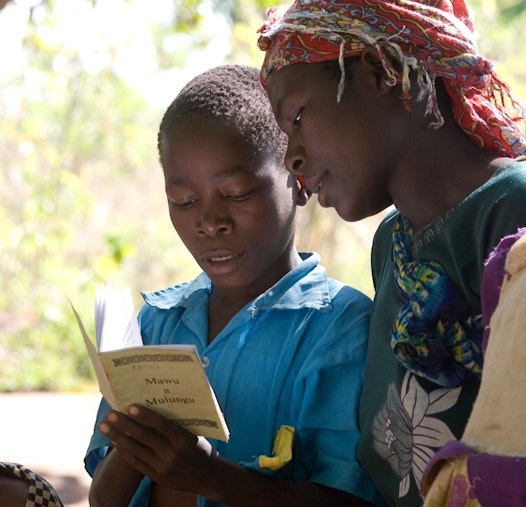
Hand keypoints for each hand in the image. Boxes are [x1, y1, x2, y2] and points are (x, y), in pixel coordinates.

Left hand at [99, 405, 216, 493]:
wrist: (208, 476)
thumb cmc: (199, 447)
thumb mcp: (192, 433)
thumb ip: (174, 424)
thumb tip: (152, 407)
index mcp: (184, 439)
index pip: (161, 425)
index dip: (145, 416)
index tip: (129, 406)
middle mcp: (172, 454)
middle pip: (144, 437)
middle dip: (124, 425)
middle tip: (109, 415)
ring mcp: (164, 467)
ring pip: (136, 450)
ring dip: (118, 437)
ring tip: (105, 427)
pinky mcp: (157, 477)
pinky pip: (137, 463)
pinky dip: (125, 451)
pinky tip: (116, 442)